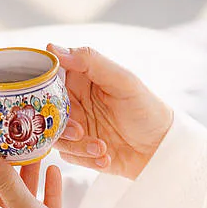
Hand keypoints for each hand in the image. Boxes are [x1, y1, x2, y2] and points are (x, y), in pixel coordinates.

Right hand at [48, 42, 173, 181]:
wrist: (162, 147)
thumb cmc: (147, 109)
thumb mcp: (123, 81)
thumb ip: (90, 61)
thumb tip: (53, 48)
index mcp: (81, 79)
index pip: (49, 77)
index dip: (43, 87)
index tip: (50, 99)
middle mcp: (75, 102)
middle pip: (47, 111)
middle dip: (62, 124)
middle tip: (81, 130)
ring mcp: (76, 127)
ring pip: (56, 136)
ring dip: (76, 145)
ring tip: (100, 147)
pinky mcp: (80, 150)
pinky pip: (69, 156)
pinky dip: (87, 159)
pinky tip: (106, 157)